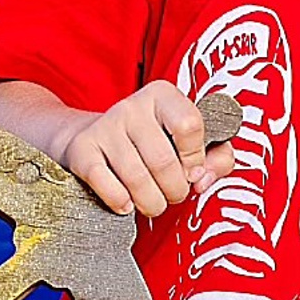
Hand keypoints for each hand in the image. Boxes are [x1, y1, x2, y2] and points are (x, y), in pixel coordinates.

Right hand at [59, 81, 234, 217]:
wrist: (93, 139)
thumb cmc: (151, 144)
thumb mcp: (189, 141)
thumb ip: (216, 157)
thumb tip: (202, 180)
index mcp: (162, 95)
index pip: (189, 125)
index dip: (195, 158)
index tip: (191, 171)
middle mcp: (132, 106)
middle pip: (164, 161)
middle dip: (175, 190)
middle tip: (172, 195)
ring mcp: (105, 127)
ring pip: (137, 179)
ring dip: (151, 203)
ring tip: (153, 204)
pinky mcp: (82, 150)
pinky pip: (108, 186)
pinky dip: (121, 203)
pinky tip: (126, 203)